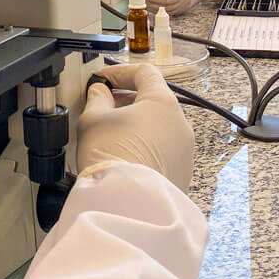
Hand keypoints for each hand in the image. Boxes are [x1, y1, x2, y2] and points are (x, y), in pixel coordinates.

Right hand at [78, 63, 194, 191]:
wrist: (126, 205)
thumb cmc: (112, 157)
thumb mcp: (93, 118)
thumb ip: (97, 97)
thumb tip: (100, 92)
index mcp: (163, 103)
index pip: (144, 72)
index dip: (119, 72)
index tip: (102, 80)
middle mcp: (180, 124)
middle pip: (153, 100)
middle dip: (126, 100)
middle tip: (102, 107)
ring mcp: (184, 151)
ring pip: (158, 127)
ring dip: (136, 125)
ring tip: (111, 136)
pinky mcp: (182, 173)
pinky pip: (162, 151)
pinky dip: (145, 148)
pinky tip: (124, 157)